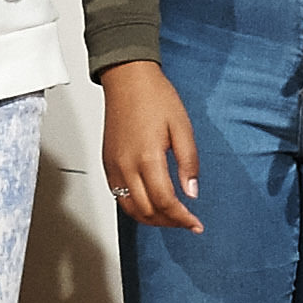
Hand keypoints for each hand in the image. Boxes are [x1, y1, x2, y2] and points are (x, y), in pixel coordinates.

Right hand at [99, 63, 202, 231]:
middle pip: (146, 211)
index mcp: (147, 157)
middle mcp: (126, 165)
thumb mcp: (182, 127)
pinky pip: (119, 197)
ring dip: (151, 219)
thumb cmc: (154, 96)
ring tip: (170, 217)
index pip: (165, 202)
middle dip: (169, 222)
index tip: (195, 223)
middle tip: (186, 222)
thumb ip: (189, 162)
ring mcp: (113, 166)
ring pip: (130, 209)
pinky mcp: (107, 163)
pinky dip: (136, 208)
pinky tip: (151, 204)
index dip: (182, 218)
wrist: (127, 79)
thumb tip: (192, 192)